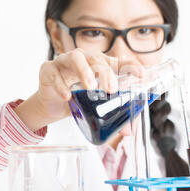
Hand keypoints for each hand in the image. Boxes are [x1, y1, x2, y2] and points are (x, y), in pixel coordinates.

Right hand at [14, 48, 144, 131]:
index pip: (116, 61)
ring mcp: (64, 62)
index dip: (130, 66)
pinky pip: (54, 74)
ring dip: (85, 71)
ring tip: (91, 87)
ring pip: (76, 58)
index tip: (141, 74)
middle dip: (106, 73)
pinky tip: (68, 97)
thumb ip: (111, 116)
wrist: (52, 105)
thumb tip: (127, 132)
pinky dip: (61, 85)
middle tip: (111, 90)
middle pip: (97, 58)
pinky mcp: (48, 69)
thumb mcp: (95, 108)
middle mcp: (83, 59)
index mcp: (97, 65)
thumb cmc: (77, 100)